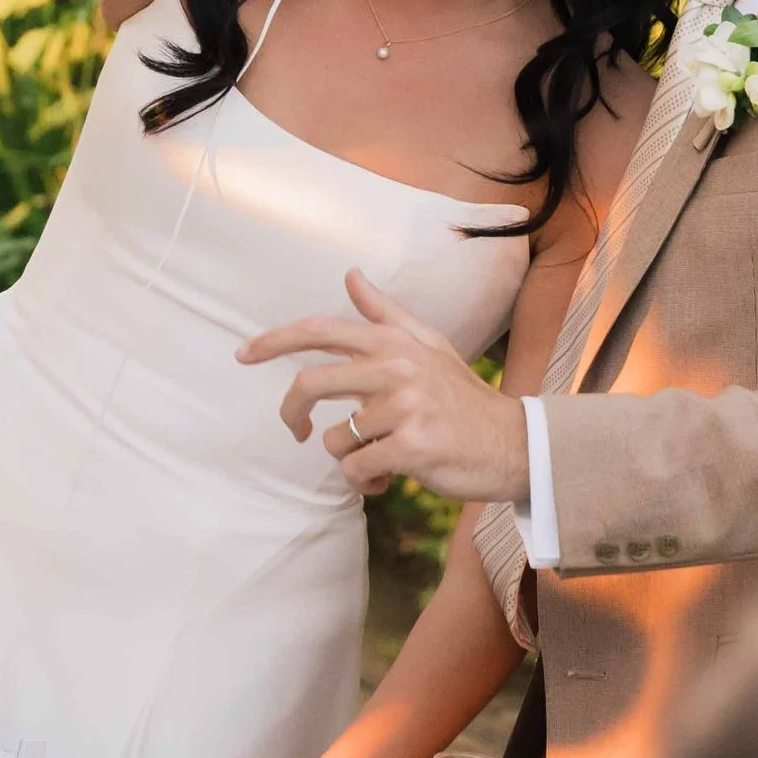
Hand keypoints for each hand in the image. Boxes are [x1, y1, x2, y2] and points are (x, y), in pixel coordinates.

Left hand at [239, 270, 528, 502]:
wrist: (513, 443)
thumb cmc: (462, 397)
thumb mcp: (429, 346)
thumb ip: (385, 313)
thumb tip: (350, 275)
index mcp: (394, 342)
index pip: (321, 330)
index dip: (275, 340)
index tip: (243, 354)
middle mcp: (396, 368)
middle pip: (311, 382)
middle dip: (291, 413)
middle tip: (296, 432)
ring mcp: (405, 407)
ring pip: (335, 439)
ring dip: (349, 458)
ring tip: (379, 460)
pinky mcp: (412, 447)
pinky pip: (356, 469)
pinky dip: (365, 482)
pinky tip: (387, 480)